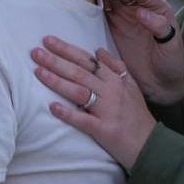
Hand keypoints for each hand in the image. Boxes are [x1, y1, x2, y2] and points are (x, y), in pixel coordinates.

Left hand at [32, 37, 154, 170]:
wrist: (149, 143)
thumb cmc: (136, 115)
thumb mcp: (131, 86)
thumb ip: (116, 67)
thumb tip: (98, 50)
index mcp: (116, 79)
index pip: (88, 60)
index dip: (67, 49)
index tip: (48, 40)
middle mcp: (111, 91)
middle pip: (80, 72)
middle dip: (56, 60)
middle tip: (35, 51)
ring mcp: (107, 110)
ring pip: (80, 91)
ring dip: (57, 81)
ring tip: (38, 71)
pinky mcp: (104, 129)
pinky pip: (84, 120)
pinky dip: (68, 113)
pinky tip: (53, 107)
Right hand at [94, 0, 183, 104]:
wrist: (160, 83)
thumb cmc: (171, 62)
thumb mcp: (172, 46)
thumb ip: (160, 28)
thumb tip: (142, 12)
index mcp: (155, 8)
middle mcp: (136, 9)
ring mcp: (121, 18)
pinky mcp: (108, 29)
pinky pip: (95, 13)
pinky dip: (86, 4)